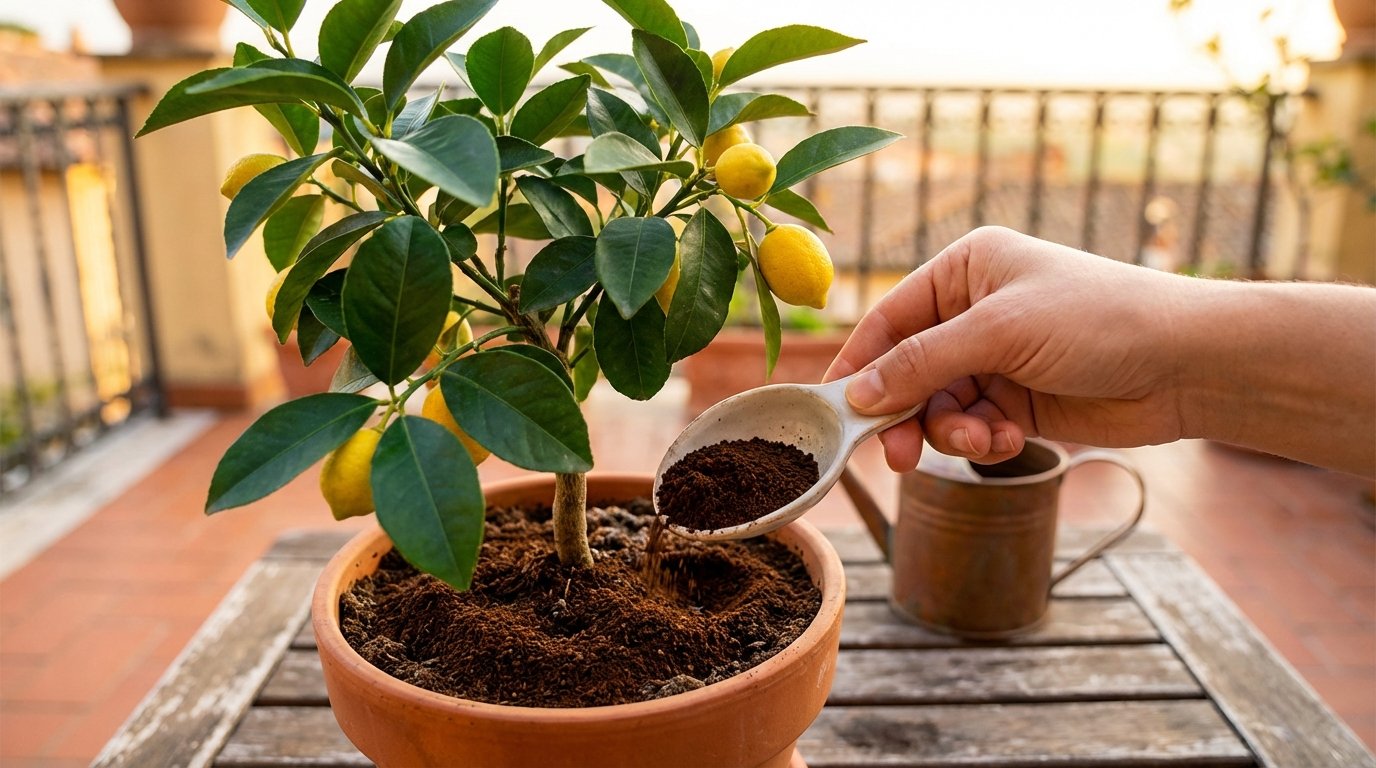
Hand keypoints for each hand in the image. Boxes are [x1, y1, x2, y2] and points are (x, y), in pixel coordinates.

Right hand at [825, 227, 1189, 471]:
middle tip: (897, 454)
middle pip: (906, 370)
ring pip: (936, 406)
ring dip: (949, 431)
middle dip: (903, 412)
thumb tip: (855, 395)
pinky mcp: (1017, 400)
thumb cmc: (1099, 320)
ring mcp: (996, 357)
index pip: (889, 319)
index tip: (831, 410)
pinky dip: (980, 440)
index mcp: (966, 269)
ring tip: (980, 440)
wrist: (1187, 364)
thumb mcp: (1000, 332)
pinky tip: (1006, 441)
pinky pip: (971, 426)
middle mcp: (975, 310)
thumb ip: (921, 363)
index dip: (858, 365)